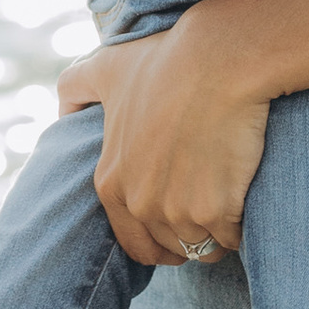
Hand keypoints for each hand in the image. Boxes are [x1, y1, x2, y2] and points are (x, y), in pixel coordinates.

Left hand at [59, 18, 268, 267]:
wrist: (219, 59)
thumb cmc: (166, 60)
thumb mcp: (108, 68)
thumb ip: (76, 86)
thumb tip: (63, 109)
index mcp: (111, 183)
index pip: (135, 243)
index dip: (161, 236)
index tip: (182, 216)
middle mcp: (139, 205)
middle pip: (171, 249)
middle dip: (189, 236)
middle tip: (209, 208)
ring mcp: (176, 212)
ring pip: (203, 247)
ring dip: (217, 232)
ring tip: (229, 197)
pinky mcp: (215, 210)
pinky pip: (233, 238)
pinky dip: (241, 226)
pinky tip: (245, 196)